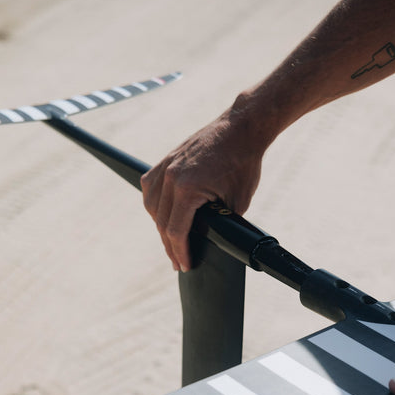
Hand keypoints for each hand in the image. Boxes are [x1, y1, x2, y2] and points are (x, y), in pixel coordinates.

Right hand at [141, 100, 270, 271]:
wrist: (241, 128)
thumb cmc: (244, 163)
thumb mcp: (237, 202)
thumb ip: (220, 222)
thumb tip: (209, 240)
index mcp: (187, 188)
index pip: (176, 230)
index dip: (180, 252)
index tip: (185, 265)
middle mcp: (170, 176)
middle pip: (161, 221)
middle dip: (170, 245)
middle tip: (177, 261)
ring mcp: (165, 165)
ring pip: (151, 205)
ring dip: (160, 225)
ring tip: (170, 242)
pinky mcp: (167, 158)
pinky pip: (151, 186)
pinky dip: (154, 204)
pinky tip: (161, 214)